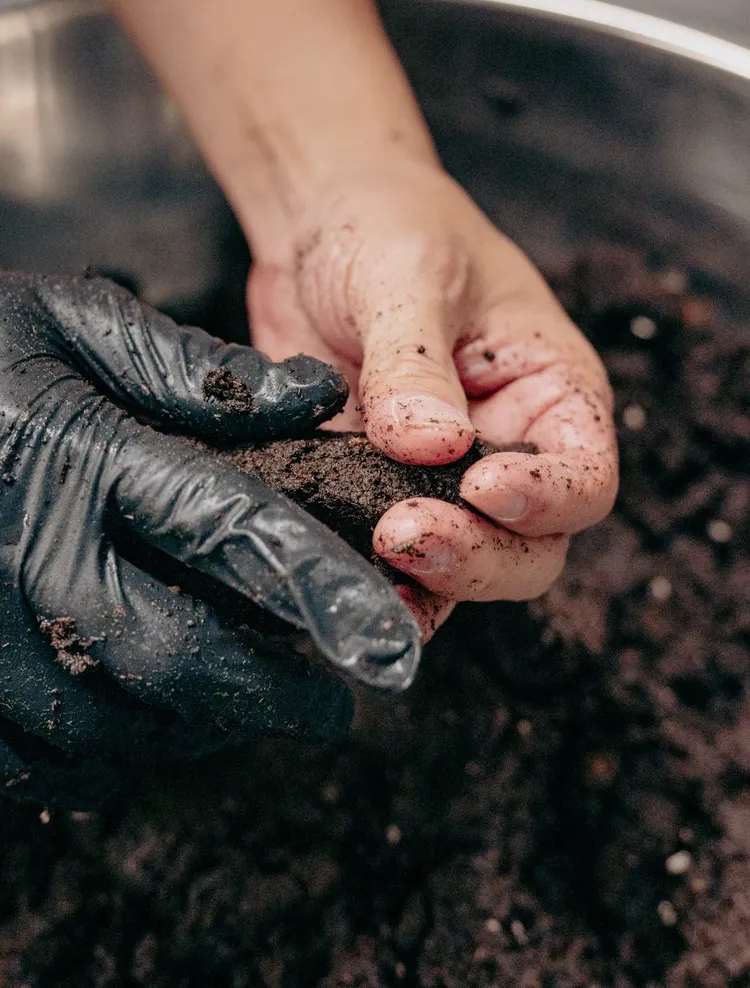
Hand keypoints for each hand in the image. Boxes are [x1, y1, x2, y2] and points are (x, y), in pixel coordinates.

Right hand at [0, 272, 419, 807]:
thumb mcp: (67, 321)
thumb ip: (187, 366)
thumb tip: (310, 397)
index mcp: (77, 455)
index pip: (227, 530)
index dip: (318, 590)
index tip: (389, 644)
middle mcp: (26, 550)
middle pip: (173, 658)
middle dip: (268, 696)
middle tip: (326, 707)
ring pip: (108, 722)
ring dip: (194, 728)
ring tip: (238, 707)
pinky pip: (38, 755)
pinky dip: (107, 754)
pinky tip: (140, 718)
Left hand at [248, 161, 617, 636]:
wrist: (318, 227)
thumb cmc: (389, 226)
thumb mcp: (408, 275)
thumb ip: (415, 364)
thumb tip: (427, 447)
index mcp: (548, 391)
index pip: (583, 477)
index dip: (545, 499)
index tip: (481, 486)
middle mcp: (506, 448)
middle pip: (530, 548)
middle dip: (476, 554)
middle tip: (403, 532)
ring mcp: (439, 480)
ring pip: (464, 568)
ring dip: (426, 580)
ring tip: (372, 564)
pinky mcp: (376, 490)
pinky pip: (391, 560)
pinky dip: (375, 582)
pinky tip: (344, 583)